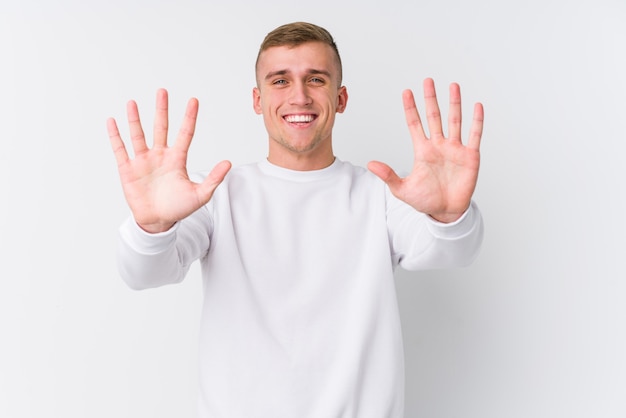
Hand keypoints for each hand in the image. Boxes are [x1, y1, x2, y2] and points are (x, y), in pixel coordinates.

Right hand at [107, 89, 230, 232]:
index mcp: (177, 159)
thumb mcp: (200, 195)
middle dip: (161, 110)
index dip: (189, 117)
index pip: (185, 133)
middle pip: (161, 127)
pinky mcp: (128, 169)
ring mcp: (143, 161)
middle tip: (162, 91)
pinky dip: (116, 136)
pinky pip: (120, 149)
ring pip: (138, 135)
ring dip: (135, 119)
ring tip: (133, 102)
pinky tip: (112, 121)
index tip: (194, 101)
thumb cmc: (178, 208)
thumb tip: (228, 163)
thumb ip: (213, 178)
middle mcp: (160, 155)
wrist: (158, 221)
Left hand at [368, 78, 483, 222]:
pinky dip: (476, 121)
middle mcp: (439, 145)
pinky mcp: (470, 156)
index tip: (406, 92)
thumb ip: (388, 175)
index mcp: (422, 150)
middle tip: (427, 81)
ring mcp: (455, 149)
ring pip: (455, 120)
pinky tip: (477, 106)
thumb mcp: (402, 190)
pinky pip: (474, 135)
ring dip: (454, 103)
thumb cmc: (425, 201)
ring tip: (453, 86)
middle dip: (430, 99)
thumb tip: (370, 164)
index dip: (410, 109)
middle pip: (434, 117)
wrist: (446, 212)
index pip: (415, 124)